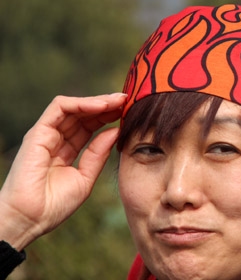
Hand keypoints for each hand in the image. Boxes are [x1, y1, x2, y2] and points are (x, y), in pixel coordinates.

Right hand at [0, 93, 126, 249]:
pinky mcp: (38, 132)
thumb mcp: (85, 177)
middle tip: (128, 101)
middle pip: (83, 114)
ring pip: (73, 107)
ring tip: (119, 101)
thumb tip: (116, 131)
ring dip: (97, 101)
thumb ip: (98, 154)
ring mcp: (46, 135)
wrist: (30, 219)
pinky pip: (60, 108)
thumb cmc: (54, 205)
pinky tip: (102, 106)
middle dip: (107, 105)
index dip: (109, 117)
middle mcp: (56, 139)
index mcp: (67, 150)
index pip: (90, 126)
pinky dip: (81, 103)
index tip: (129, 112)